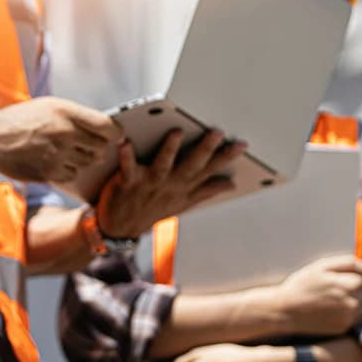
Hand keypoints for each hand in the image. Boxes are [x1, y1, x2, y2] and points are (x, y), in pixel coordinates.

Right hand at [0, 96, 123, 182]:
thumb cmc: (18, 120)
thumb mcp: (48, 107)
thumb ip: (75, 117)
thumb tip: (102, 130)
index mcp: (66, 112)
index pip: (108, 127)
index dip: (116, 133)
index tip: (116, 135)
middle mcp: (64, 133)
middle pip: (100, 148)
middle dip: (97, 147)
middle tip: (87, 144)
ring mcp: (57, 155)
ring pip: (87, 163)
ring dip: (82, 159)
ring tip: (66, 150)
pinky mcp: (49, 172)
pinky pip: (72, 175)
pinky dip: (67, 170)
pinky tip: (55, 161)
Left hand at [97, 129, 245, 237]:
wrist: (119, 229)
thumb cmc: (151, 211)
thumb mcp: (183, 203)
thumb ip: (206, 191)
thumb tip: (231, 185)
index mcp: (184, 188)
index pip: (210, 170)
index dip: (226, 158)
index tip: (242, 144)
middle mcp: (170, 185)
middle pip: (191, 165)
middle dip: (205, 149)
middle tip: (217, 132)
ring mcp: (149, 184)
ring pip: (163, 164)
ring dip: (170, 149)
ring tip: (177, 132)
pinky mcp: (128, 182)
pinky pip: (127, 168)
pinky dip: (126, 156)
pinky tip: (126, 143)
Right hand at [272, 254, 361, 336]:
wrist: (286, 310)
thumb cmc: (302, 285)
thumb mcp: (321, 266)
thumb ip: (348, 263)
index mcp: (348, 285)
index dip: (357, 273)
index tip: (343, 274)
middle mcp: (352, 303)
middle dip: (358, 286)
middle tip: (337, 285)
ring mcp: (349, 317)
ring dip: (357, 298)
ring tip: (336, 295)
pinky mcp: (345, 327)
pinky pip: (358, 316)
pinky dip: (351, 310)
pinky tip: (335, 306)